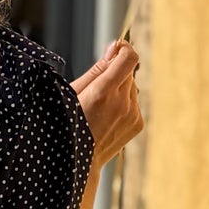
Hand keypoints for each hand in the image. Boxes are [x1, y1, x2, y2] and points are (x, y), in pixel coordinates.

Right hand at [71, 38, 142, 167]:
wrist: (80, 162)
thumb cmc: (70, 124)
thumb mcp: (73, 93)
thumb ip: (98, 68)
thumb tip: (115, 47)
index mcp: (103, 92)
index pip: (129, 58)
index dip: (124, 49)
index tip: (117, 50)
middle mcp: (122, 103)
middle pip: (128, 73)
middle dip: (115, 74)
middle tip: (97, 90)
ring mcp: (132, 114)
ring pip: (131, 88)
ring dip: (119, 91)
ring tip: (101, 108)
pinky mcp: (138, 123)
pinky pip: (134, 103)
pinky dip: (123, 105)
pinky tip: (108, 118)